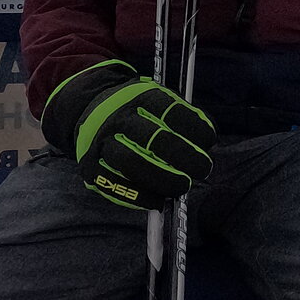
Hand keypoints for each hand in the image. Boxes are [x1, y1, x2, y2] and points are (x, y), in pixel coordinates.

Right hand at [41, 59, 214, 208]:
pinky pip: (113, 184)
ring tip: (182, 186)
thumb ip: (185, 118)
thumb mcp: (161, 101)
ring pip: (131, 162)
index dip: (194, 128)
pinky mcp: (90, 166)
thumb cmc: (139, 112)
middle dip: (183, 156)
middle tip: (201, 169)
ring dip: (161, 179)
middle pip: (153, 138)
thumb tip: (207, 139)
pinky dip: (137, 197)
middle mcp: (120, 118)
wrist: (90, 109)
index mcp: (141, 98)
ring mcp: (102, 142)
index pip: (171, 111)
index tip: (209, 141)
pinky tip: (157, 201)